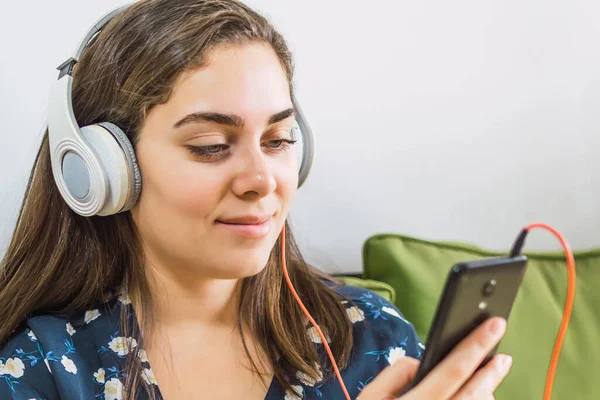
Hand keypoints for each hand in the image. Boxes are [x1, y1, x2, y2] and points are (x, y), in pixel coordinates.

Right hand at [357, 317, 512, 399]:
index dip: (475, 346)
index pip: (453, 370)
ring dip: (486, 394)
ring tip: (485, 383)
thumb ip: (395, 374)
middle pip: (475, 393)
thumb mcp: (369, 399)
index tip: (493, 326)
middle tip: (504, 357)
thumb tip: (422, 362)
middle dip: (492, 372)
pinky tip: (477, 397)